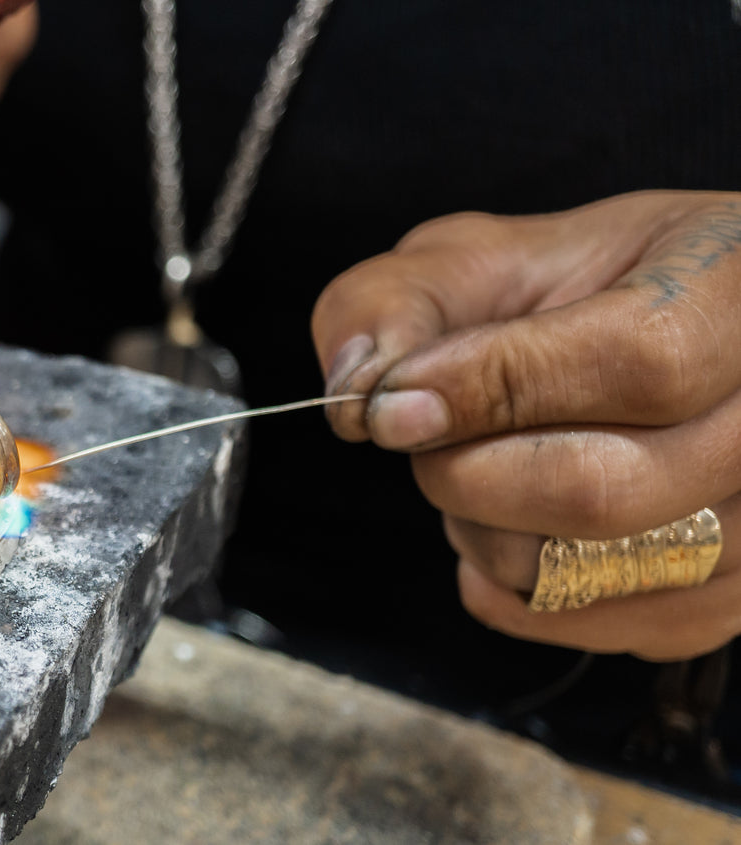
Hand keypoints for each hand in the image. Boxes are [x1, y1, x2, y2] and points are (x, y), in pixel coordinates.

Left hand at [313, 191, 740, 660]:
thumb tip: (358, 391)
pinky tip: (503, 527)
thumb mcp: (481, 254)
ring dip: (485, 533)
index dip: (494, 389)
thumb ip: (397, 301)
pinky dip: (518, 591)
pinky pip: (604, 627)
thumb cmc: (581, 288)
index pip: (639, 361)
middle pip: (605, 491)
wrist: (677, 333)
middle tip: (424, 432)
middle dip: (466, 472)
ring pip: (591, 573)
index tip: (393, 404)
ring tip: (483, 467)